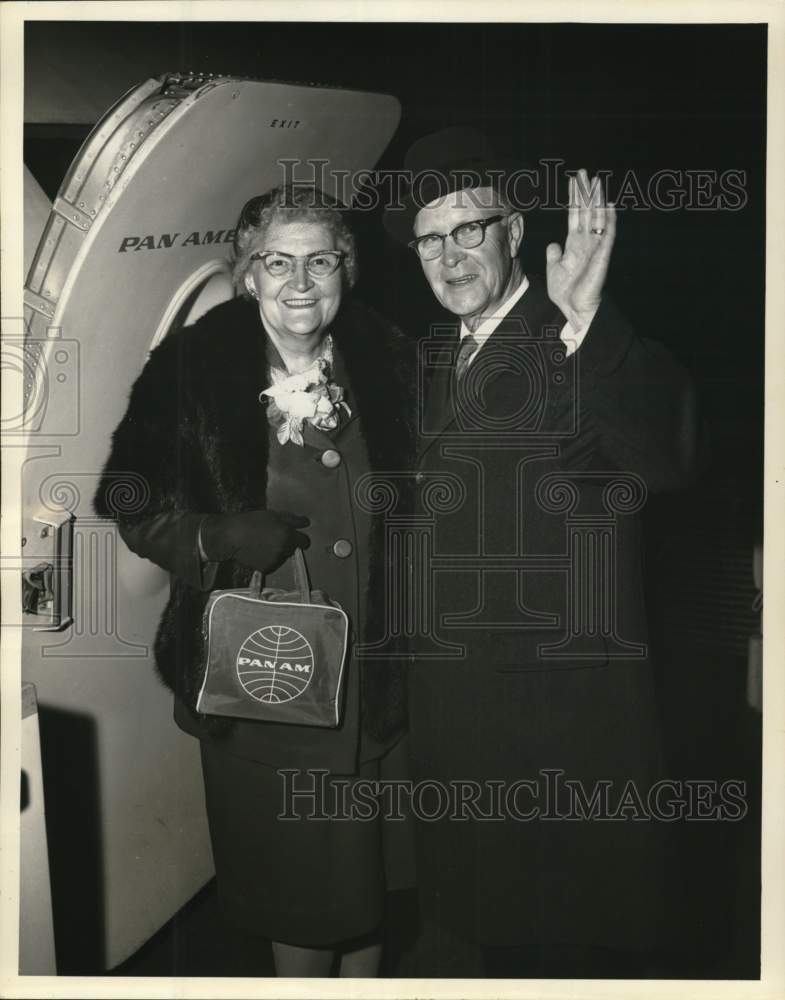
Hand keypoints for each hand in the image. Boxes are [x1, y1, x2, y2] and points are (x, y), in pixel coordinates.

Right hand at [200, 509, 309, 572]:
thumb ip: (292, 520)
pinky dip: (266, 558)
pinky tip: (256, 551)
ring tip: (261, 542)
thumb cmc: (251, 522)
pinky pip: (270, 562)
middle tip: (272, 536)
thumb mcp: (273, 515)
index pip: (304, 541)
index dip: (300, 538)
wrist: (231, 537)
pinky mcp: (265, 568)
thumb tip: (306, 522)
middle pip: (292, 549)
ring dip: (275, 551)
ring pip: (281, 556)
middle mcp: (284, 550)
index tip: (293, 535)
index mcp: (288, 536)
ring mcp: (275, 560)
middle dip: (286, 543)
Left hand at [545, 168, 615, 330]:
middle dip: (584, 192)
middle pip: (586, 211)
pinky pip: (608, 235)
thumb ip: (554, 256)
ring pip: (598, 218)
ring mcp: (595, 247)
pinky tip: (608, 205)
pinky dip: (609, 220)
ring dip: (597, 200)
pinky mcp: (602, 256)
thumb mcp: (554, 270)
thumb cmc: (566, 293)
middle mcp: (586, 242)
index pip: (575, 215)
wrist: (575, 309)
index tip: (573, 181)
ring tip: (596, 181)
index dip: (574, 198)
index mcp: (574, 244)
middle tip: (584, 172)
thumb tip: (553, 244)